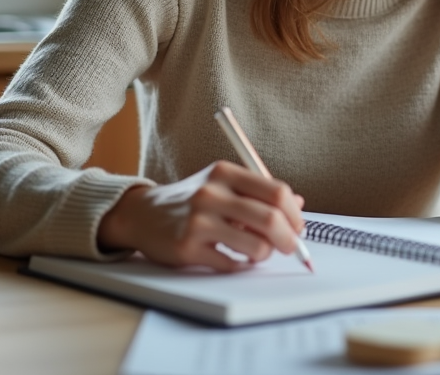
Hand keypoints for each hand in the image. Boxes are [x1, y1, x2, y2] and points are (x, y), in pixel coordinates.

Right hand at [97, 161, 305, 271]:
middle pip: (271, 219)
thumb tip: (298, 204)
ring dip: (264, 254)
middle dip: (289, 239)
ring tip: (256, 251)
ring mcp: (198, 222)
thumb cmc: (191, 200)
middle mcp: (211, 194)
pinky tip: (233, 257)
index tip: (297, 226)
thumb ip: (259, 192)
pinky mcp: (187, 249)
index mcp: (224, 173)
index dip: (294, 214)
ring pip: (256, 246)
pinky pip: (231, 265)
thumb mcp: (223, 185)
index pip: (276, 192)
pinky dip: (240, 265)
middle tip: (290, 247)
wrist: (142, 214)